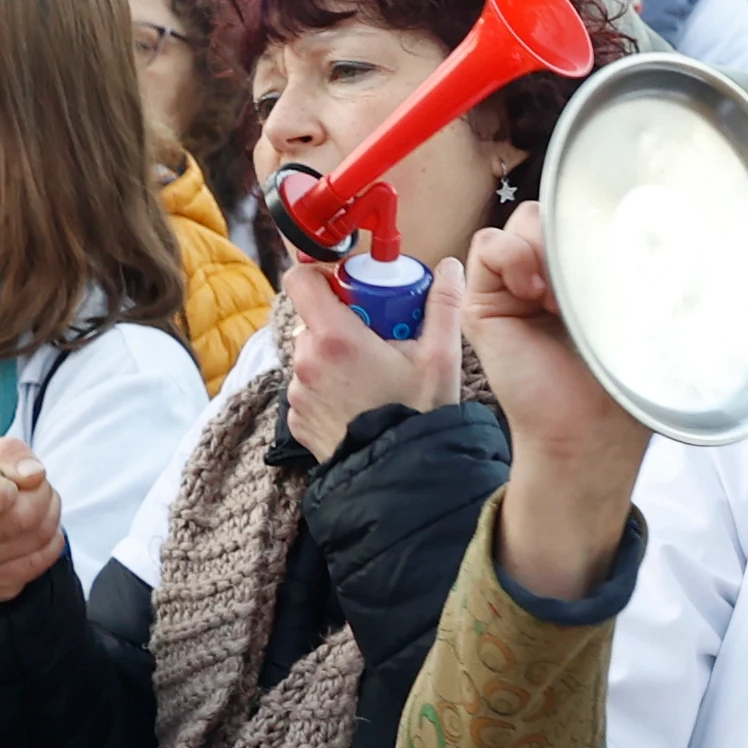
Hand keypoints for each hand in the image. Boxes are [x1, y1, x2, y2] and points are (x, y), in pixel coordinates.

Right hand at [0, 432, 63, 599]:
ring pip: (33, 539)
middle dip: (40, 496)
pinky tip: (41, 528)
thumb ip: (10, 454)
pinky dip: (52, 540)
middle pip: (13, 520)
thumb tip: (33, 475)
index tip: (10, 487)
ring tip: (44, 503)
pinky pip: (40, 562)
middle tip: (40, 487)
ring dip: (51, 514)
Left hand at [282, 261, 454, 462]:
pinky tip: (358, 403)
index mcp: (335, 337)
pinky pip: (307, 389)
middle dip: (341, 322)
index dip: (322, 275)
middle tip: (377, 338)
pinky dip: (327, 389)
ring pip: (310, 356)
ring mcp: (298, 393)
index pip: (301, 279)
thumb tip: (450, 268)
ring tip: (371, 378)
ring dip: (333, 357)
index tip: (350, 287)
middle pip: (311, 319)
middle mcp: (307, 362)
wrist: (400, 479)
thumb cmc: (418, 418)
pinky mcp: (297, 420)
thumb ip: (443, 305)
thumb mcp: (441, 358)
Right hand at [451, 203, 648, 599]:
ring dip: (542, 248)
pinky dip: (511, 258)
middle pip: (552, 212)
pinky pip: (486, 243)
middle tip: (588, 281)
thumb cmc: (616, 380)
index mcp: (585, 275)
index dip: (596, 223)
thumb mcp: (632, 307)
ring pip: (521, 220)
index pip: (583, 217)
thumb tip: (628, 221)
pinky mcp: (483, 301)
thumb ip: (624, 261)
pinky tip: (534, 294)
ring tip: (560, 298)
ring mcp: (513, 286)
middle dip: (571, 235)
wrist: (585, 427)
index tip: (617, 257)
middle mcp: (548, 275)